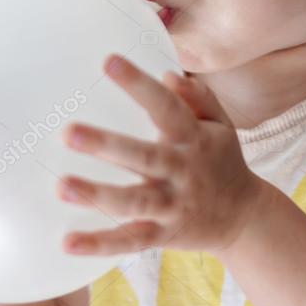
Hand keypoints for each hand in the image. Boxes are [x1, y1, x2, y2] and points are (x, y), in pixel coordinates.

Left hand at [55, 53, 265, 256]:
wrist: (244, 217)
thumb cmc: (223, 161)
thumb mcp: (221, 125)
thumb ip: (198, 97)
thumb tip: (169, 74)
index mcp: (194, 138)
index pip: (166, 106)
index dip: (139, 83)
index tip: (109, 61)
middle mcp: (182, 171)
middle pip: (143, 157)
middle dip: (106, 145)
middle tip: (68, 132)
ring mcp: (172, 206)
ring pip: (133, 202)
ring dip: (97, 194)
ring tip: (62, 185)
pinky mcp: (163, 235)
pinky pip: (129, 241)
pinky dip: (99, 244)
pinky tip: (67, 242)